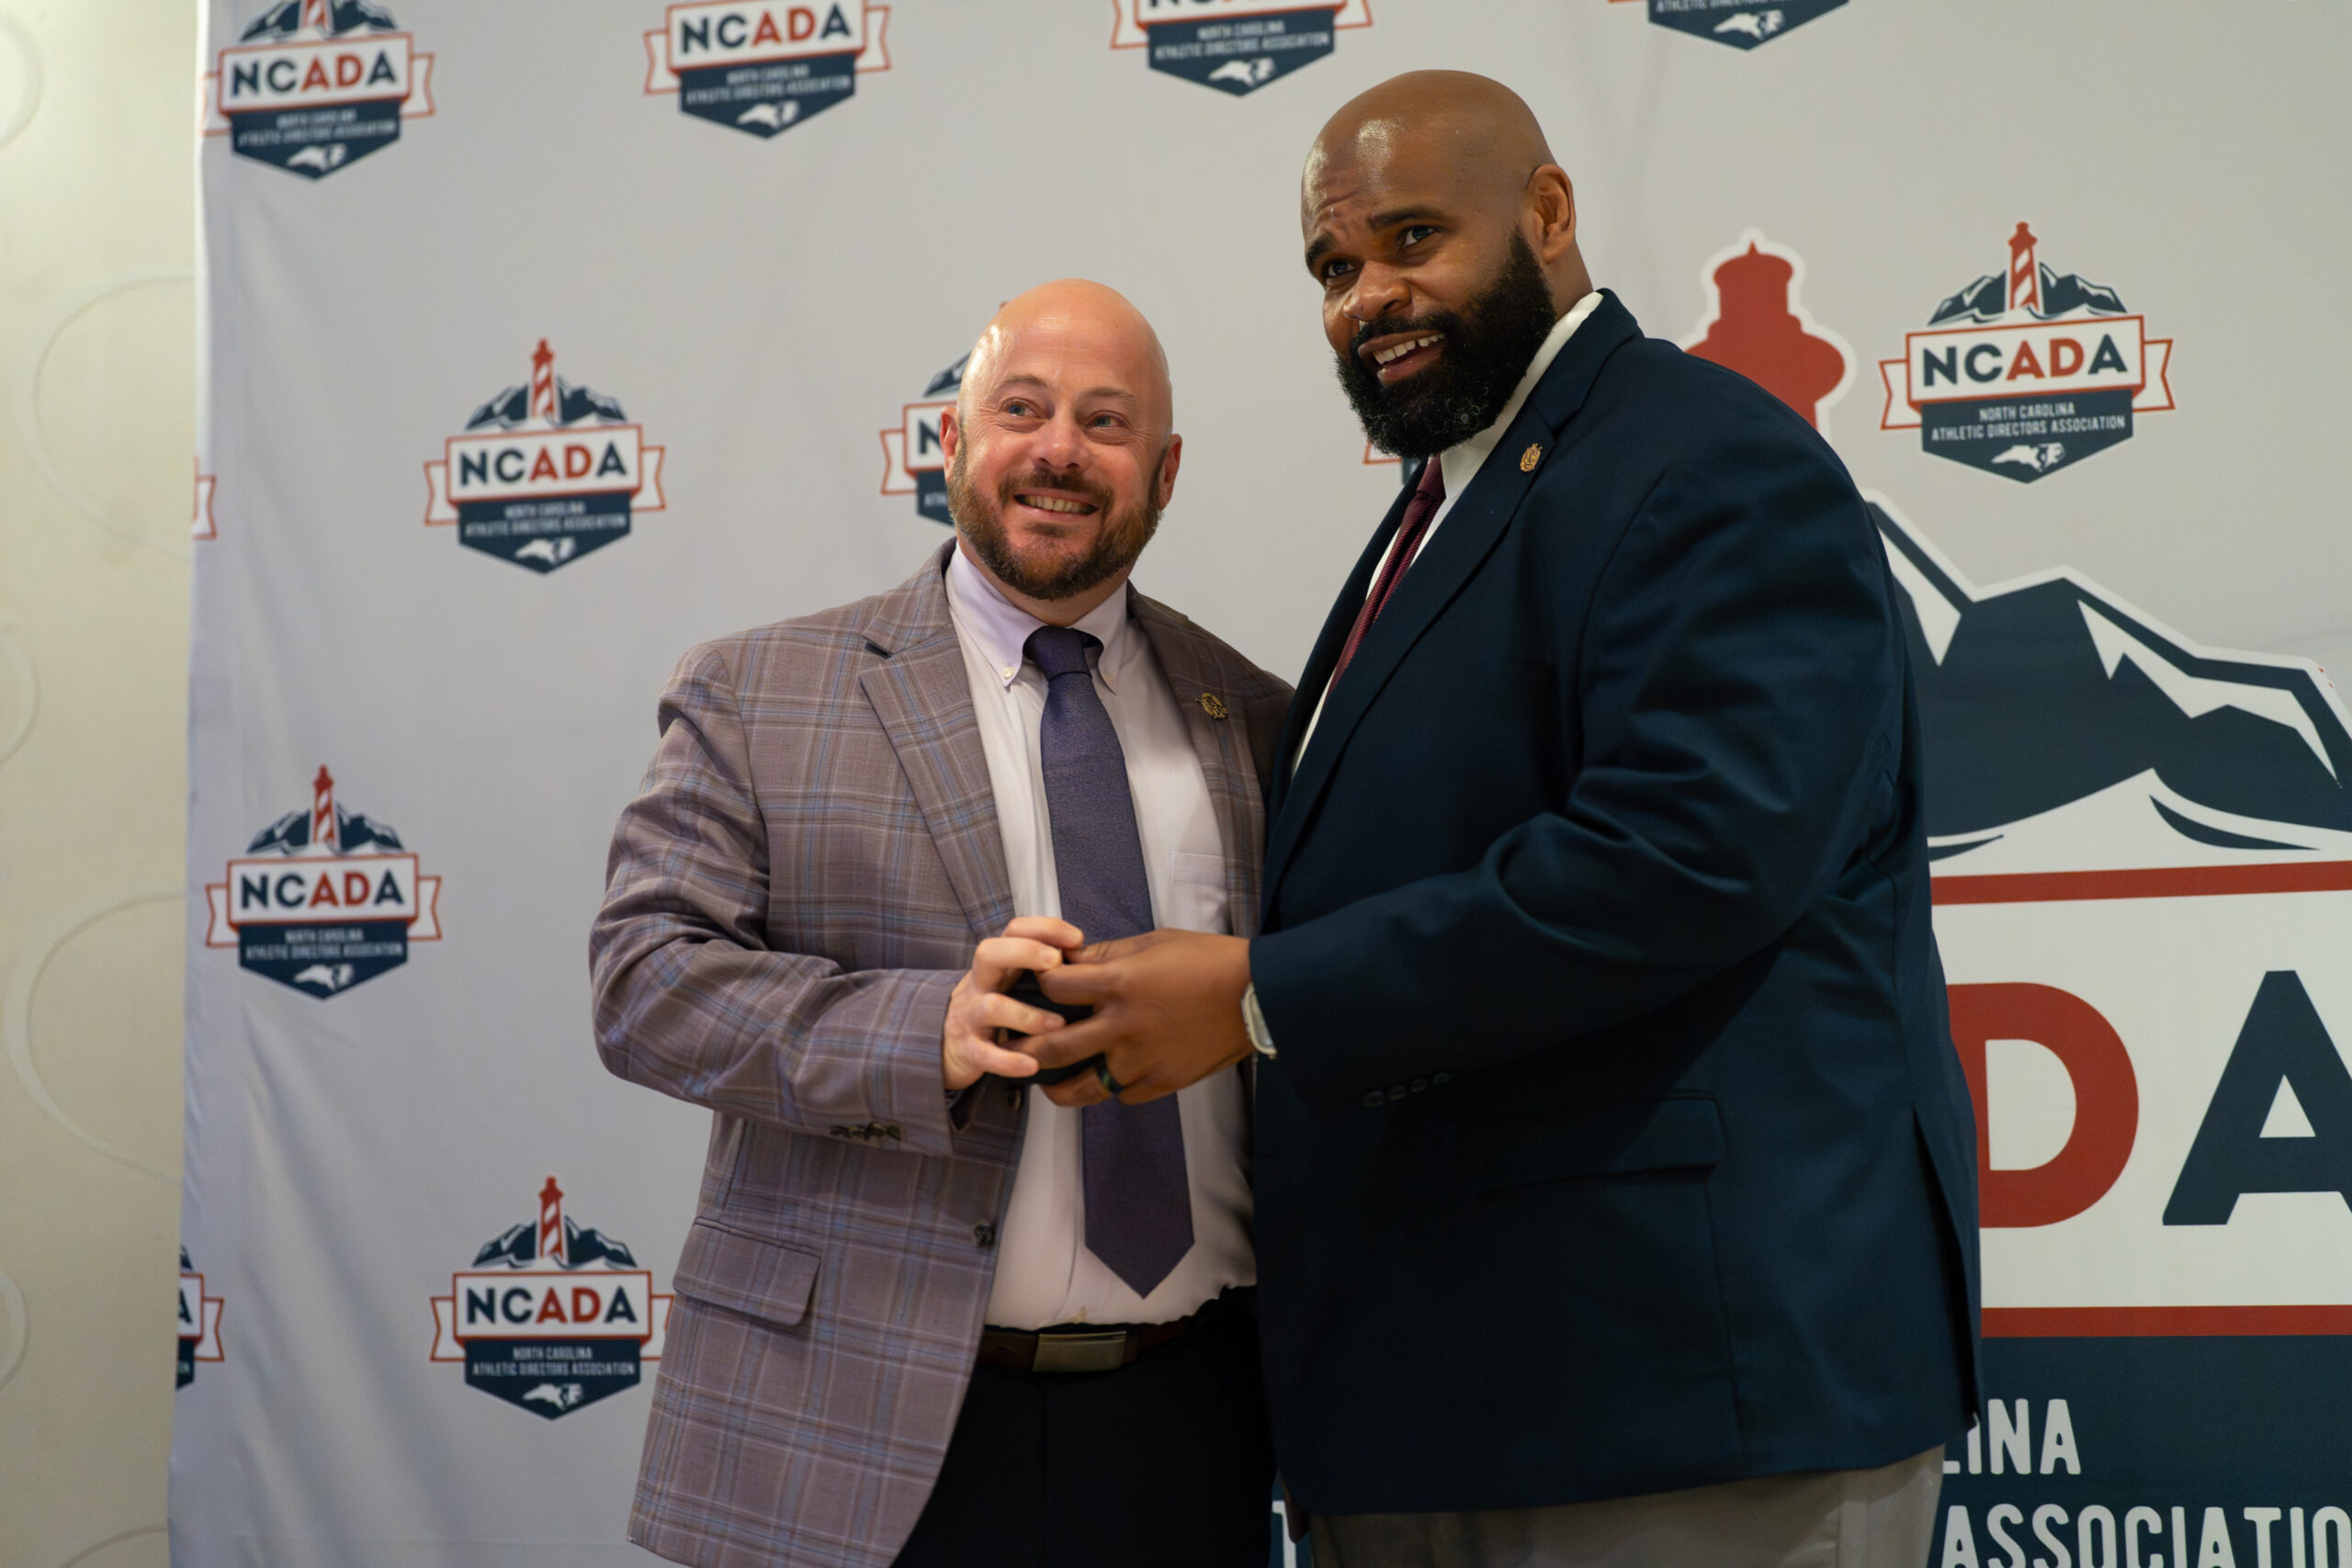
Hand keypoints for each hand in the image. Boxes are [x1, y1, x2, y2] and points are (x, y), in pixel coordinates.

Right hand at [942, 917, 1083, 1092]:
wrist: (944, 1045)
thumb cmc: (991, 1010)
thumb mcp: (1009, 982)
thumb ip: (1040, 970)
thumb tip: (1087, 959)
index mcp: (996, 965)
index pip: (1013, 931)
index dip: (1044, 928)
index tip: (1077, 938)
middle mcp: (979, 984)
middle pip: (989, 953)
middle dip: (1024, 952)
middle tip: (1056, 962)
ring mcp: (970, 1016)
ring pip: (992, 1006)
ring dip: (1027, 1014)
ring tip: (1057, 1024)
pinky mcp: (968, 1050)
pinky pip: (985, 1054)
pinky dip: (1009, 1060)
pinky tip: (1032, 1064)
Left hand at [1027, 930, 1252, 1106]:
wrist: (1259, 995)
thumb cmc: (1209, 960)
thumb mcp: (1155, 942)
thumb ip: (1109, 954)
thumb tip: (1073, 959)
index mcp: (1118, 984)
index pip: (1054, 987)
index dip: (1040, 983)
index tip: (1039, 985)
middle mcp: (1122, 1027)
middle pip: (1053, 1048)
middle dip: (1027, 1049)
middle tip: (1016, 1049)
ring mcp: (1141, 1060)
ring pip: (1083, 1088)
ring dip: (1057, 1087)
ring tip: (1047, 1083)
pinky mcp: (1163, 1082)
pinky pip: (1122, 1095)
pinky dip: (1112, 1087)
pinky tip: (1109, 1078)